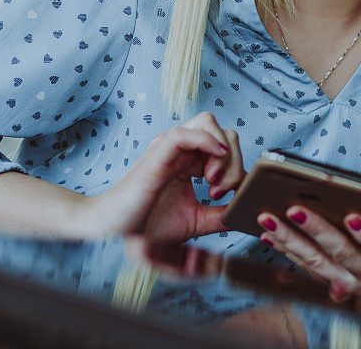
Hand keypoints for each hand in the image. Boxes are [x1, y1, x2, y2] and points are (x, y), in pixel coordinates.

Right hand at [80, 112, 244, 249]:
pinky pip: (185, 132)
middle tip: (221, 191)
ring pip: (208, 123)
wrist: (114, 237)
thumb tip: (245, 211)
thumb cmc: (148, 228)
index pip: (227, 145)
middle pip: (223, 132)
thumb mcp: (195, 221)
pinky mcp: (158, 152)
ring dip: (222, 151)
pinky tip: (212, 168)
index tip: (229, 197)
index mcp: (190, 161)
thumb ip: (220, 215)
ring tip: (213, 182)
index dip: (237, 168)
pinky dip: (207, 142)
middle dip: (234, 160)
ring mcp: (168, 147)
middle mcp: (181, 149)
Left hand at [257, 167, 360, 340]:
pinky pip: (309, 271)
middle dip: (315, 231)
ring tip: (268, 220)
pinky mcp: (340, 289)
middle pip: (342, 257)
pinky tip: (268, 238)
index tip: (353, 217)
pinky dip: (287, 255)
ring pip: (318, 266)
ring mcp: (354, 289)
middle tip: (293, 208)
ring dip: (291, 242)